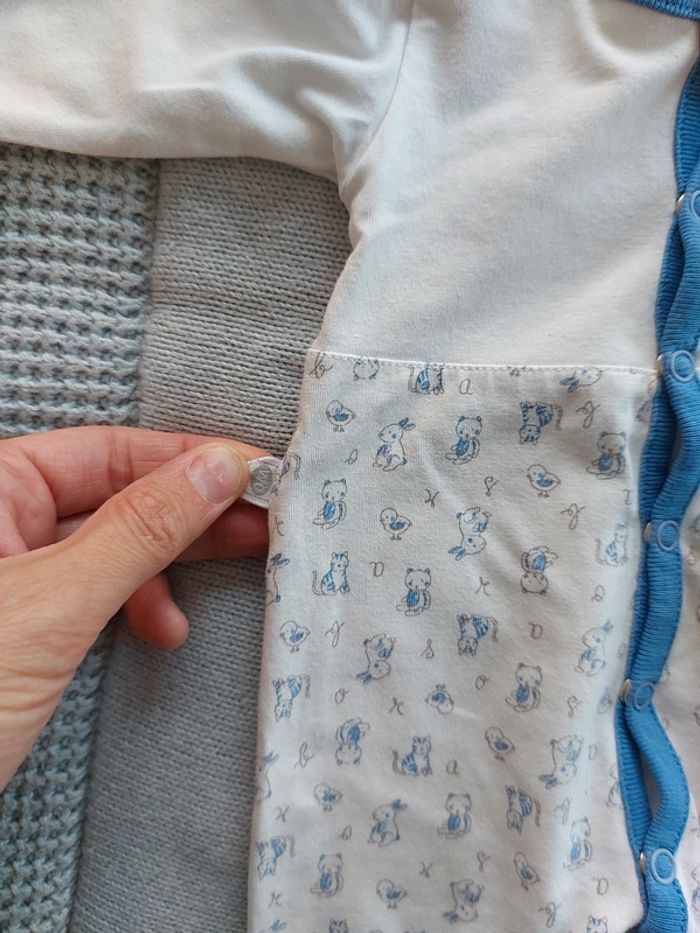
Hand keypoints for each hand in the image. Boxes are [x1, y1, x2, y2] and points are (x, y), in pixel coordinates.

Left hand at [0, 426, 269, 790]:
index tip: (255, 473)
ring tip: (229, 578)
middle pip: (118, 494)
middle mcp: (1, 519)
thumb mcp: (53, 606)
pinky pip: (100, 590)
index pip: (106, 452)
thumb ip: (140, 531)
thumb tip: (218, 469)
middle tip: (264, 521)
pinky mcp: (31, 619)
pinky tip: (165, 632)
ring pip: (115, 545)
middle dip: (192, 513)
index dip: (186, 459)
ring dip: (172, 567)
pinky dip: (140, 607)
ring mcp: (17, 571)